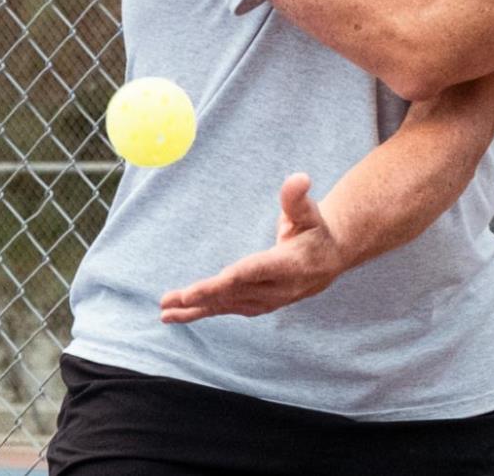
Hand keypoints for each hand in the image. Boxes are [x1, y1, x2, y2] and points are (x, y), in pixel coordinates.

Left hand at [158, 173, 348, 323]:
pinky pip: (226, 310)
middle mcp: (276, 289)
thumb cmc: (314, 232)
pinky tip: (178, 315)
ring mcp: (266, 302)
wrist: (328, 262)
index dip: (225, 281)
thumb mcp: (309, 213)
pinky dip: (202, 313)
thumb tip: (299, 178)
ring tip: (165, 311)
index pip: (252, 273)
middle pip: (234, 293)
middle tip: (172, 300)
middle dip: (202, 297)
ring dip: (195, 310)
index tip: (198, 289)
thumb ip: (297, 198)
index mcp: (288, 265)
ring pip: (227, 306)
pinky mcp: (256, 305)